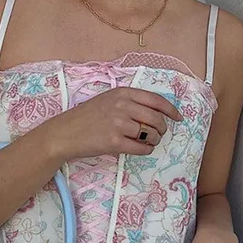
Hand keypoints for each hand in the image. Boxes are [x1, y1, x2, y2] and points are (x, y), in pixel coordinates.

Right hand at [46, 87, 182, 159]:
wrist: (65, 133)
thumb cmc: (87, 116)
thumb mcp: (108, 100)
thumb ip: (130, 101)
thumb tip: (156, 111)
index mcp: (123, 93)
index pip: (156, 100)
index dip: (171, 110)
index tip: (178, 117)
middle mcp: (122, 106)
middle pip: (156, 118)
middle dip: (162, 128)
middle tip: (159, 134)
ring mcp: (118, 124)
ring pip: (151, 134)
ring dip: (154, 140)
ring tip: (148, 142)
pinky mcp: (114, 142)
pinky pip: (141, 148)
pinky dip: (146, 150)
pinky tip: (142, 149)